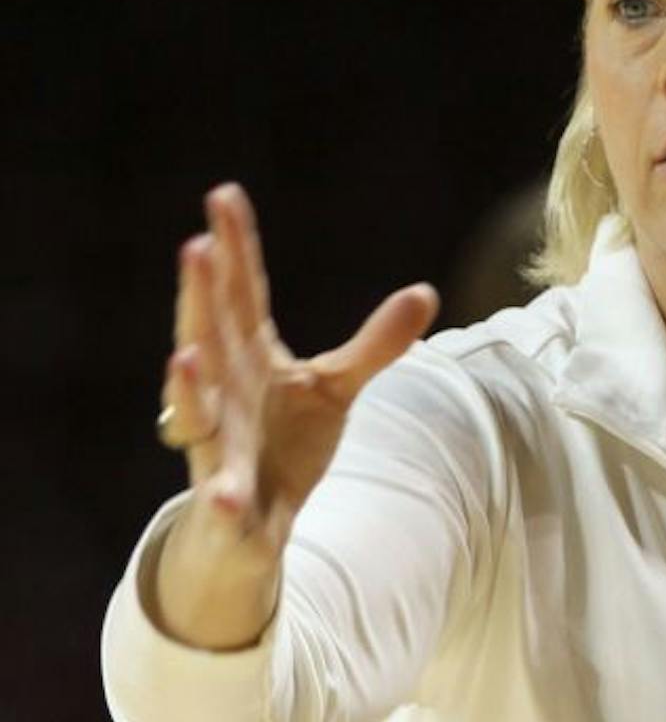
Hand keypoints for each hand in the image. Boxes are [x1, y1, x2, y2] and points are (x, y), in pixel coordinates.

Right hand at [156, 183, 436, 643]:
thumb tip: (425, 292)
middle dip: (199, 298)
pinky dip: (222, 496)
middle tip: (193, 248)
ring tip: (184, 358)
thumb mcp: (333, 388)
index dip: (234, 249)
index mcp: (249, 359)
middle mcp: (225, 395)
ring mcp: (220, 448)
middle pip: (210, 339)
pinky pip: (222, 500)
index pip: (240, 296)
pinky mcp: (228, 501)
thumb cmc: (284, 443)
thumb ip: (373, 345)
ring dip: (188, 389)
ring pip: (197, 416)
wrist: (251, 525)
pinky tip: (224, 495)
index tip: (223, 195)